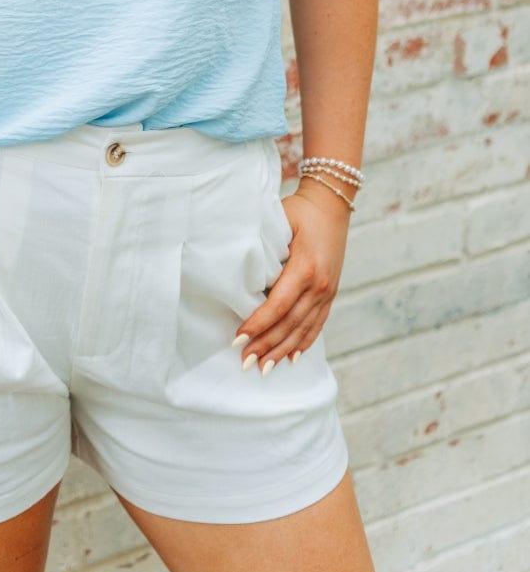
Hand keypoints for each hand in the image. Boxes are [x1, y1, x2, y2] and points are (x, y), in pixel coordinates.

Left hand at [233, 178, 351, 372]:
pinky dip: (304, 343)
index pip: (278, 305)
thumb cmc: (299, 211)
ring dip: (283, 351)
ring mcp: (328, 291)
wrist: (332, 202)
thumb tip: (241, 276)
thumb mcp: (279, 224)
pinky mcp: (331, 292)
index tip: (238, 338)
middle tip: (245, 362)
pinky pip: (317, 324)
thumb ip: (264, 251)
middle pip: (290, 324)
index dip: (258, 325)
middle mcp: (319, 285)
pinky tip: (291, 358)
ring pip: (304, 329)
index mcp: (305, 268)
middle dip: (266, 345)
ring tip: (264, 369)